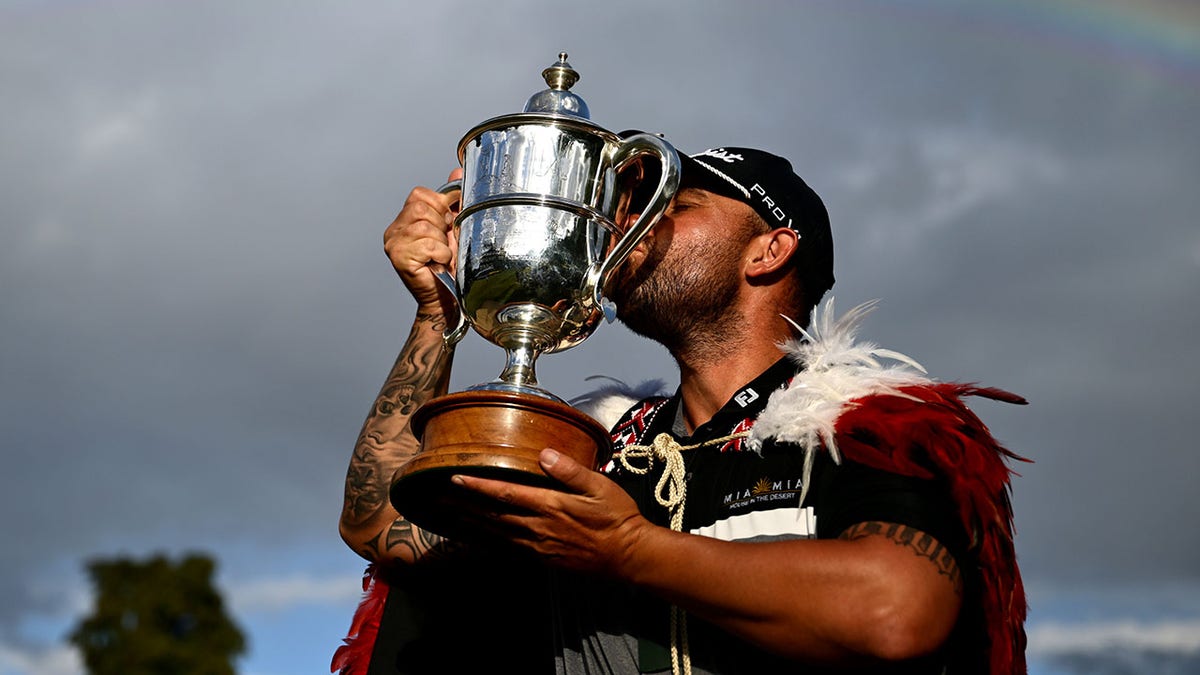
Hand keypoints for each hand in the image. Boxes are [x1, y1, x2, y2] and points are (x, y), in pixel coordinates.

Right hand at [383, 168, 462, 311]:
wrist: (445, 300)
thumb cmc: (449, 267)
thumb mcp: (453, 228)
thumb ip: (452, 201)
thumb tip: (457, 171)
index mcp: (403, 221)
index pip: (419, 195)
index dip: (440, 206)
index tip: (448, 225)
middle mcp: (393, 231)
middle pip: (421, 207)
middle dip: (441, 225)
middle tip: (443, 245)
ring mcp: (393, 244)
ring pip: (425, 225)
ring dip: (441, 242)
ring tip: (440, 256)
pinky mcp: (398, 258)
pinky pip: (428, 244)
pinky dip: (441, 254)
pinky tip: (438, 264)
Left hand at [451, 449, 649, 576]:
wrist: (629, 556)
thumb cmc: (617, 518)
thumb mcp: (601, 486)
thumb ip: (570, 470)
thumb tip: (545, 454)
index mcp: (550, 506)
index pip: (505, 494)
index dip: (477, 486)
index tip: (454, 477)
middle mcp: (538, 528)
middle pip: (491, 516)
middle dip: (462, 506)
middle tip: (436, 498)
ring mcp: (538, 546)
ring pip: (495, 534)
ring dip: (469, 524)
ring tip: (447, 515)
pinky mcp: (542, 559)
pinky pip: (507, 550)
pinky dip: (487, 543)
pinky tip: (475, 539)